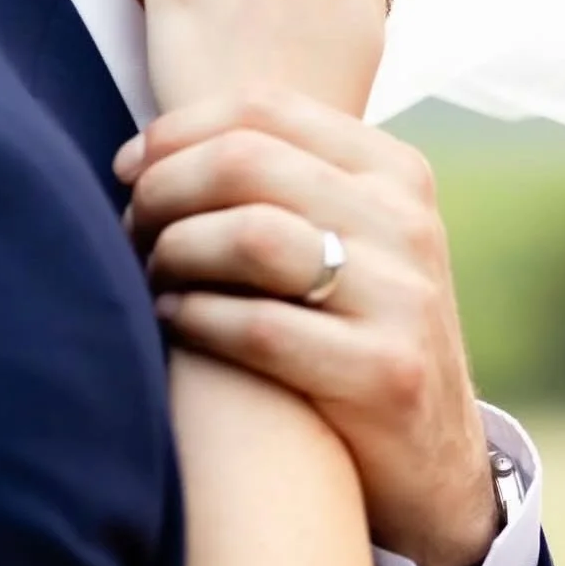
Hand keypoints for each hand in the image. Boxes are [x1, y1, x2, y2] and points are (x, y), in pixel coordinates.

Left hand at [117, 91, 499, 565]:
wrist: (434, 457)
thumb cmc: (358, 331)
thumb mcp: (355, 237)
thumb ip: (288, 183)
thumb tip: (156, 147)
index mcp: (397, 172)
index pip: (265, 108)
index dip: (176, 132)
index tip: (129, 169)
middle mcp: (408, 222)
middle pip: (246, 162)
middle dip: (164, 191)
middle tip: (131, 227)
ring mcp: (404, 297)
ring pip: (250, 235)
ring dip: (174, 252)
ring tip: (152, 275)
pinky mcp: (385, 372)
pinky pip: (259, 327)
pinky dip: (195, 317)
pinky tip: (174, 320)